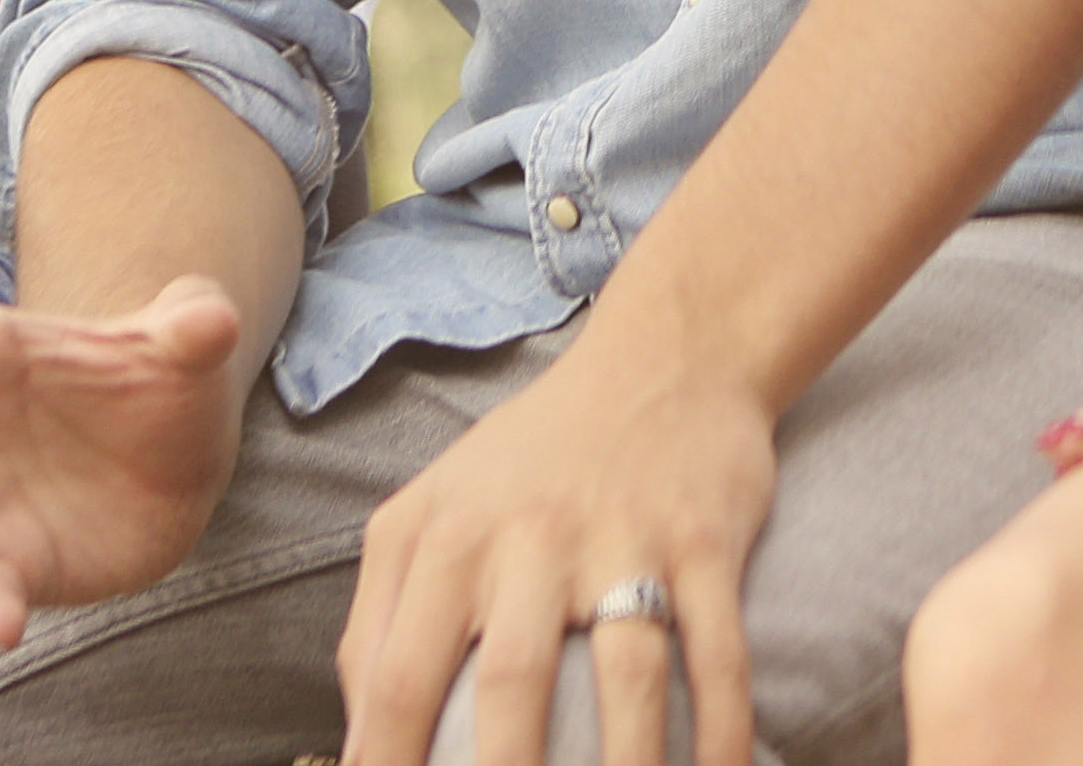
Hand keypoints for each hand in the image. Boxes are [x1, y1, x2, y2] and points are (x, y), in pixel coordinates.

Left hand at [340, 311, 777, 765]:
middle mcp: (533, 539)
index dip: (386, 764)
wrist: (664, 357)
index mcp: (450, 539)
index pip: (400, 675)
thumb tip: (360, 739)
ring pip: (628, 675)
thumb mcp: (428, 511)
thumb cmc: (530, 458)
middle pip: (512, 681)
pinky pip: (719, 651)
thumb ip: (379, 616)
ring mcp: (627, 538)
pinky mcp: (706, 540)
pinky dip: (722, 727)